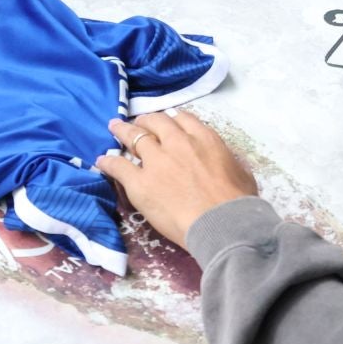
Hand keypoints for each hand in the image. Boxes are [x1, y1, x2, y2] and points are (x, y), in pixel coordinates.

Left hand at [96, 111, 257, 246]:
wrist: (222, 224)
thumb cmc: (238, 203)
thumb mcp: (241, 172)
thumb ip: (228, 160)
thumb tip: (226, 161)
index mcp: (204, 139)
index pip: (183, 119)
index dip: (172, 121)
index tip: (167, 125)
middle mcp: (178, 143)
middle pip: (155, 122)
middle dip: (145, 121)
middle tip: (138, 123)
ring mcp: (156, 161)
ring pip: (134, 137)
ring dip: (123, 131)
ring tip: (114, 127)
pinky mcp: (140, 182)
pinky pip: (119, 166)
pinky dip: (109, 162)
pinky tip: (101, 160)